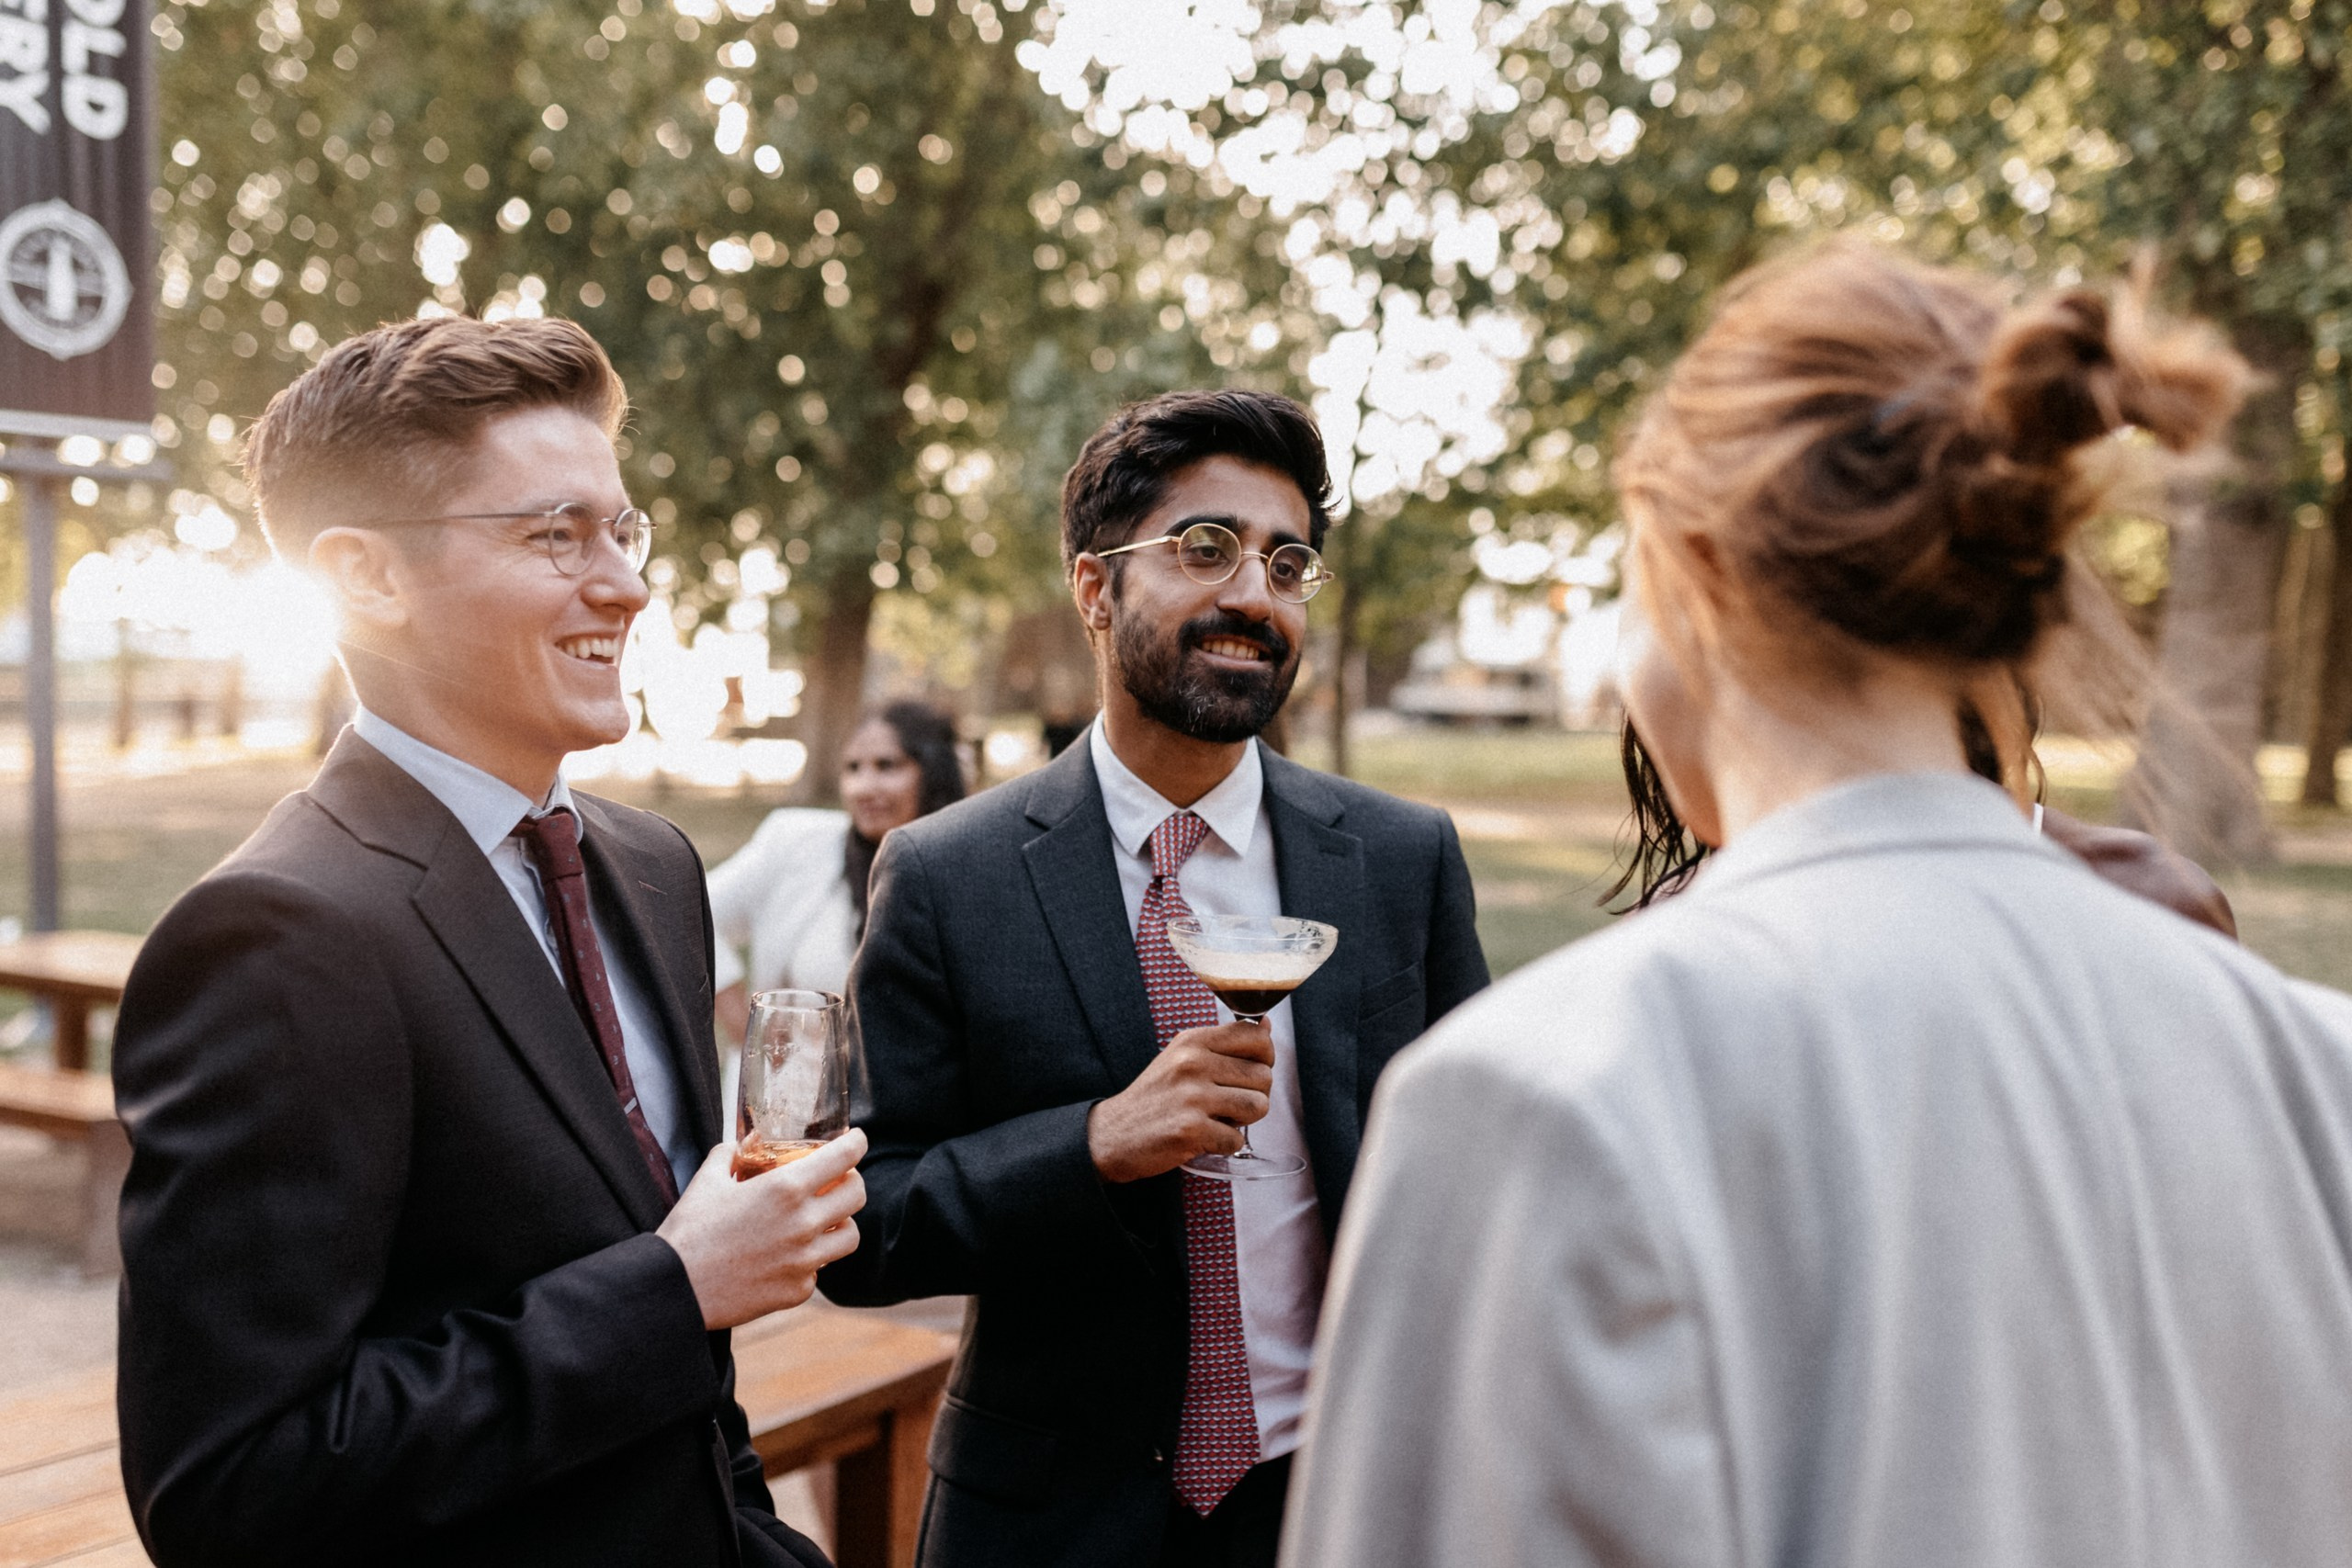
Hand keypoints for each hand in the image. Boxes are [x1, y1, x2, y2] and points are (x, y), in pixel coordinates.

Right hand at [656, 1128, 866, 1329]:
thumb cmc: (688, 1231)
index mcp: (785, 1188)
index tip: (857, 1141)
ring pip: (850, 1237)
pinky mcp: (797, 1291)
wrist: (674, 1289)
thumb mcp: (707, 1181)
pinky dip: (809, 1262)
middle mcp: (804, 1223)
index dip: (856, 1144)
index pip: (845, 1157)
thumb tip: (740, 1145)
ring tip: (822, 1221)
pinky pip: (818, 1271)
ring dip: (839, 1224)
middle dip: (852, 1182)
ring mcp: (805, 1261)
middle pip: (858, 1195)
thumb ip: (730, 1155)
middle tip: (838, 1181)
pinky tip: (788, 1257)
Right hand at [1087, 1022, 1273, 1183]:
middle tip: (1227, 1103)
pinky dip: (1224, 1144)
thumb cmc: (1154, 1097)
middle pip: (1264, 1076)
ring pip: (1259, 1106)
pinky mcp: (1191, 1129)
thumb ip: (1222, 1044)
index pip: (1256, 1035)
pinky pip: (1237, 1139)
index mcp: (1192, 1041)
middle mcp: (1193, 1064)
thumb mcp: (1181, 1058)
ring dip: (1243, 1120)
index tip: (1252, 1070)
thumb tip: (1266, 1026)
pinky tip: (1203, 1138)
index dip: (1265, 1056)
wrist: (1112, 1134)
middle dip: (1254, 1095)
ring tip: (1218, 1119)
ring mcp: (1192, 1096)